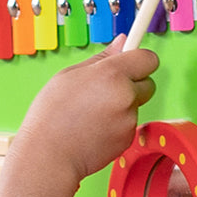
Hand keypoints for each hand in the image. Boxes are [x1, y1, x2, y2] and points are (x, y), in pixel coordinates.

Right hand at [18, 34, 158, 182]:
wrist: (48, 155)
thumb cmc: (50, 114)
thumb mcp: (68, 76)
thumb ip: (101, 59)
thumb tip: (123, 41)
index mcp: (111, 74)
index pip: (147, 58)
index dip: (138, 59)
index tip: (130, 62)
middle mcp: (125, 95)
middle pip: (148, 82)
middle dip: (132, 85)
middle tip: (105, 91)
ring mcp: (129, 119)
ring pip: (134, 105)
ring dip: (119, 107)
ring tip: (89, 115)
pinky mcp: (128, 138)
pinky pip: (127, 125)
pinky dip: (115, 125)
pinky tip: (92, 129)